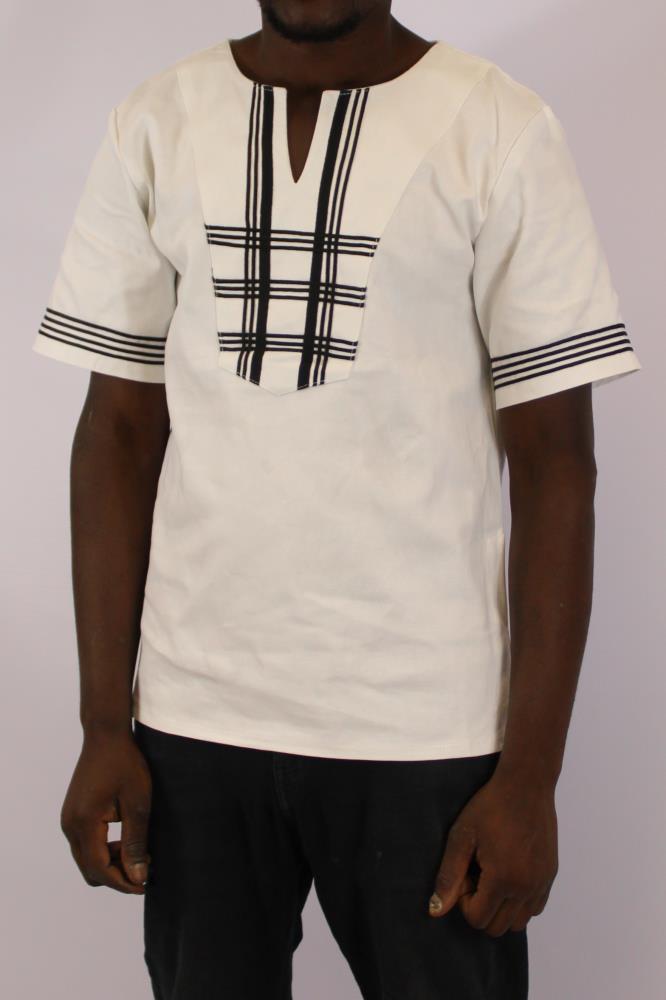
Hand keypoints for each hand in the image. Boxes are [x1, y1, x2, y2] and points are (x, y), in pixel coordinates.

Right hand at [60, 727, 151, 894]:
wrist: (106, 736)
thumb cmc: (126, 764)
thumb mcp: (137, 803)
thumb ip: (136, 842)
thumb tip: (138, 877)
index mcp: (84, 823)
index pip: (99, 869)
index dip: (122, 882)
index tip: (145, 885)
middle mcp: (70, 825)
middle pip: (89, 869)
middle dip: (116, 876)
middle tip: (145, 870)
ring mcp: (68, 820)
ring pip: (86, 859)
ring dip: (110, 863)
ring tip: (139, 853)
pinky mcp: (73, 815)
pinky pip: (85, 845)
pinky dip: (103, 850)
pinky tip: (125, 840)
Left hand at [428, 768, 557, 935]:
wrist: (526, 785)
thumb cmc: (490, 806)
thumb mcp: (462, 837)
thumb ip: (449, 876)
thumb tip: (436, 911)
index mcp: (503, 879)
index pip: (478, 919)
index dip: (464, 901)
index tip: (465, 873)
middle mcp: (527, 887)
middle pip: (497, 927)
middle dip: (481, 907)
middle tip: (477, 873)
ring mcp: (542, 883)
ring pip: (518, 922)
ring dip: (500, 908)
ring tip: (492, 874)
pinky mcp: (550, 875)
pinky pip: (535, 908)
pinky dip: (519, 902)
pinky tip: (509, 873)